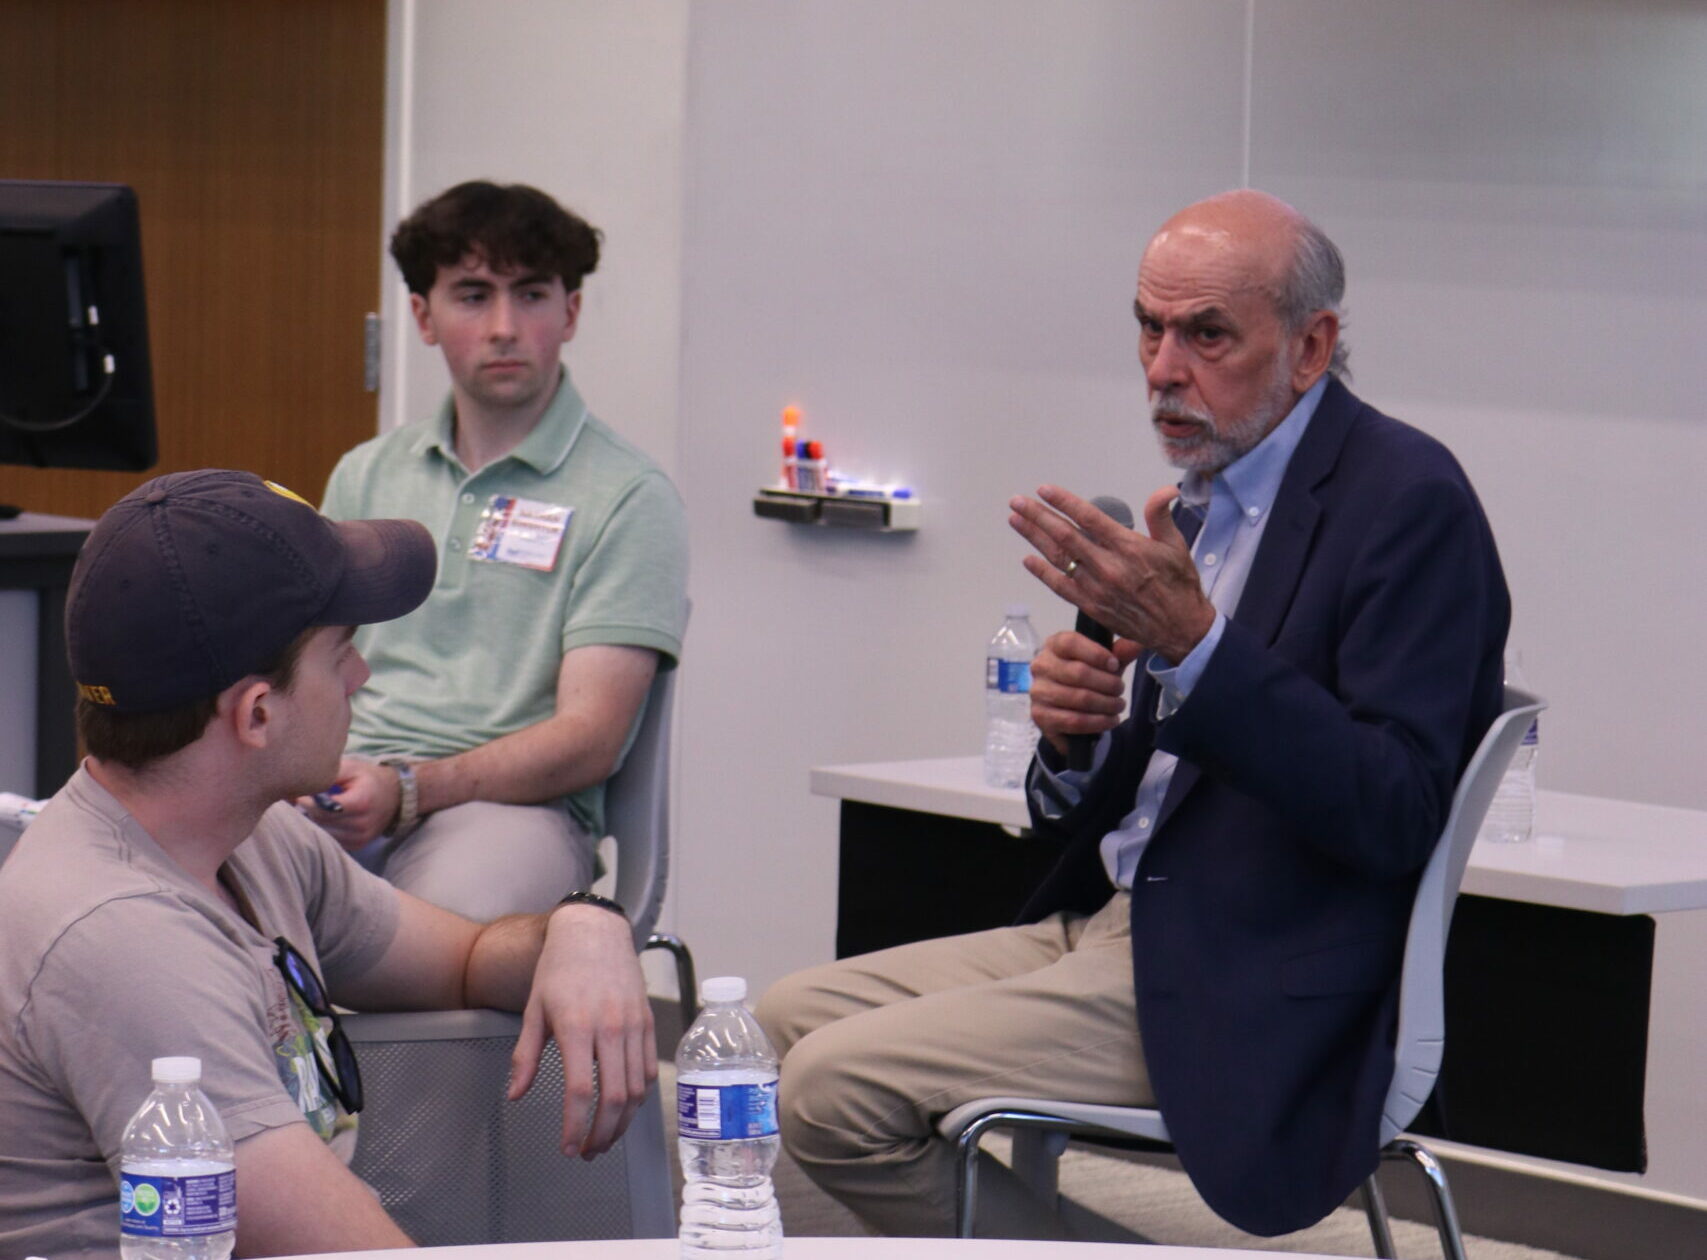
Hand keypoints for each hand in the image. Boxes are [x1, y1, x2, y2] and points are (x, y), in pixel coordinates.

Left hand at [293, 757, 399, 851]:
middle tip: (303, 800)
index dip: (307, 801)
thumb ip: (327, 775)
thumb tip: (299, 786)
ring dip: (315, 822)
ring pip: (324, 834)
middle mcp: (362, 824)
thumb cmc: (368, 779)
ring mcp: (361, 837)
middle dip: (308, 811)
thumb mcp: (350, 768)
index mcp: (360, 802)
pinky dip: (326, 831)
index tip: (302, 794)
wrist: (396, 795)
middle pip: (321, 822)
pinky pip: (332, 841)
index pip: (322, 809)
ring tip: (315, 809)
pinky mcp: (358, 845)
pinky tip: (327, 819)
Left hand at [508, 904, 657, 1157]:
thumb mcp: (534, 1010)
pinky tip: (625, 1108)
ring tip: (605, 1138)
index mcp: (577, 1027)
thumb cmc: (560, 969)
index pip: (580, 1091)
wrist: (594, 932)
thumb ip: (526, 1056)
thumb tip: (516, 1094)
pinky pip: (649, 1070)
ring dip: (623, 1122)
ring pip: (637, 1089)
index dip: (575, 1126)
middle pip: (615, 1097)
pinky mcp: (648, 1023)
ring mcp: (634, 1026)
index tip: (568, 1147)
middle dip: (602, 1133)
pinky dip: (639, 1097)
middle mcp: (611, 1029)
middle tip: (587, 1151)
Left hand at [1009, 484, 1215, 664]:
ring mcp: (1097, 588)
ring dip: (1034, 538)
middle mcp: (1109, 567)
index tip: (1044, 490)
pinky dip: (1043, 573)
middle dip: (1038, 516)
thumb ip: (1160, 515)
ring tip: (1016, 521)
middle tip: (1017, 502)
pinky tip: (1028, 559)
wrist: (1179, 628)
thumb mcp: (1176, 545)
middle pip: (1065, 536)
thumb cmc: (1179, 585)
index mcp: (1129, 547)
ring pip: (1059, 558)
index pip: (1088, 518)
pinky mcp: (1092, 606)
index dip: (1064, 502)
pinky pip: (1061, 587)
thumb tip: (1166, 490)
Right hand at [1030, 631, 1145, 756]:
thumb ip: (1119, 654)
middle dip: (1107, 683)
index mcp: (1053, 645)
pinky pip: (1074, 721)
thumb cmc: (1086, 679)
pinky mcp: (1040, 716)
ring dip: (1106, 704)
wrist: (1066, 711)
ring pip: (1079, 698)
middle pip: (1078, 672)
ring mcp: (1038, 692)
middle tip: (1120, 690)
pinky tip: (1110, 720)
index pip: (1071, 643)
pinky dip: (1098, 722)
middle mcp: (1041, 666)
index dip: (1097, 654)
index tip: (1115, 665)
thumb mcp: (1104, 664)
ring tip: (1118, 706)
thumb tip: (1136, 644)